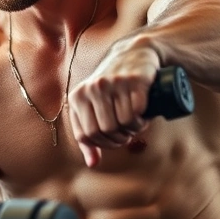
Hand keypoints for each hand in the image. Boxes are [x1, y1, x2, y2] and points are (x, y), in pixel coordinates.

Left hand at [68, 46, 160, 166]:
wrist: (133, 54)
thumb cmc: (111, 87)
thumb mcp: (91, 106)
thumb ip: (87, 134)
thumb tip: (92, 164)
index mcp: (77, 96)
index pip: (87, 135)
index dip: (103, 145)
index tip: (115, 141)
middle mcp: (93, 88)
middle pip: (106, 130)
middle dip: (120, 138)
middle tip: (128, 133)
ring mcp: (113, 83)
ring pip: (122, 122)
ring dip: (133, 129)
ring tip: (136, 123)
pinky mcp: (134, 80)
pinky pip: (137, 111)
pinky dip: (142, 119)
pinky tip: (142, 116)